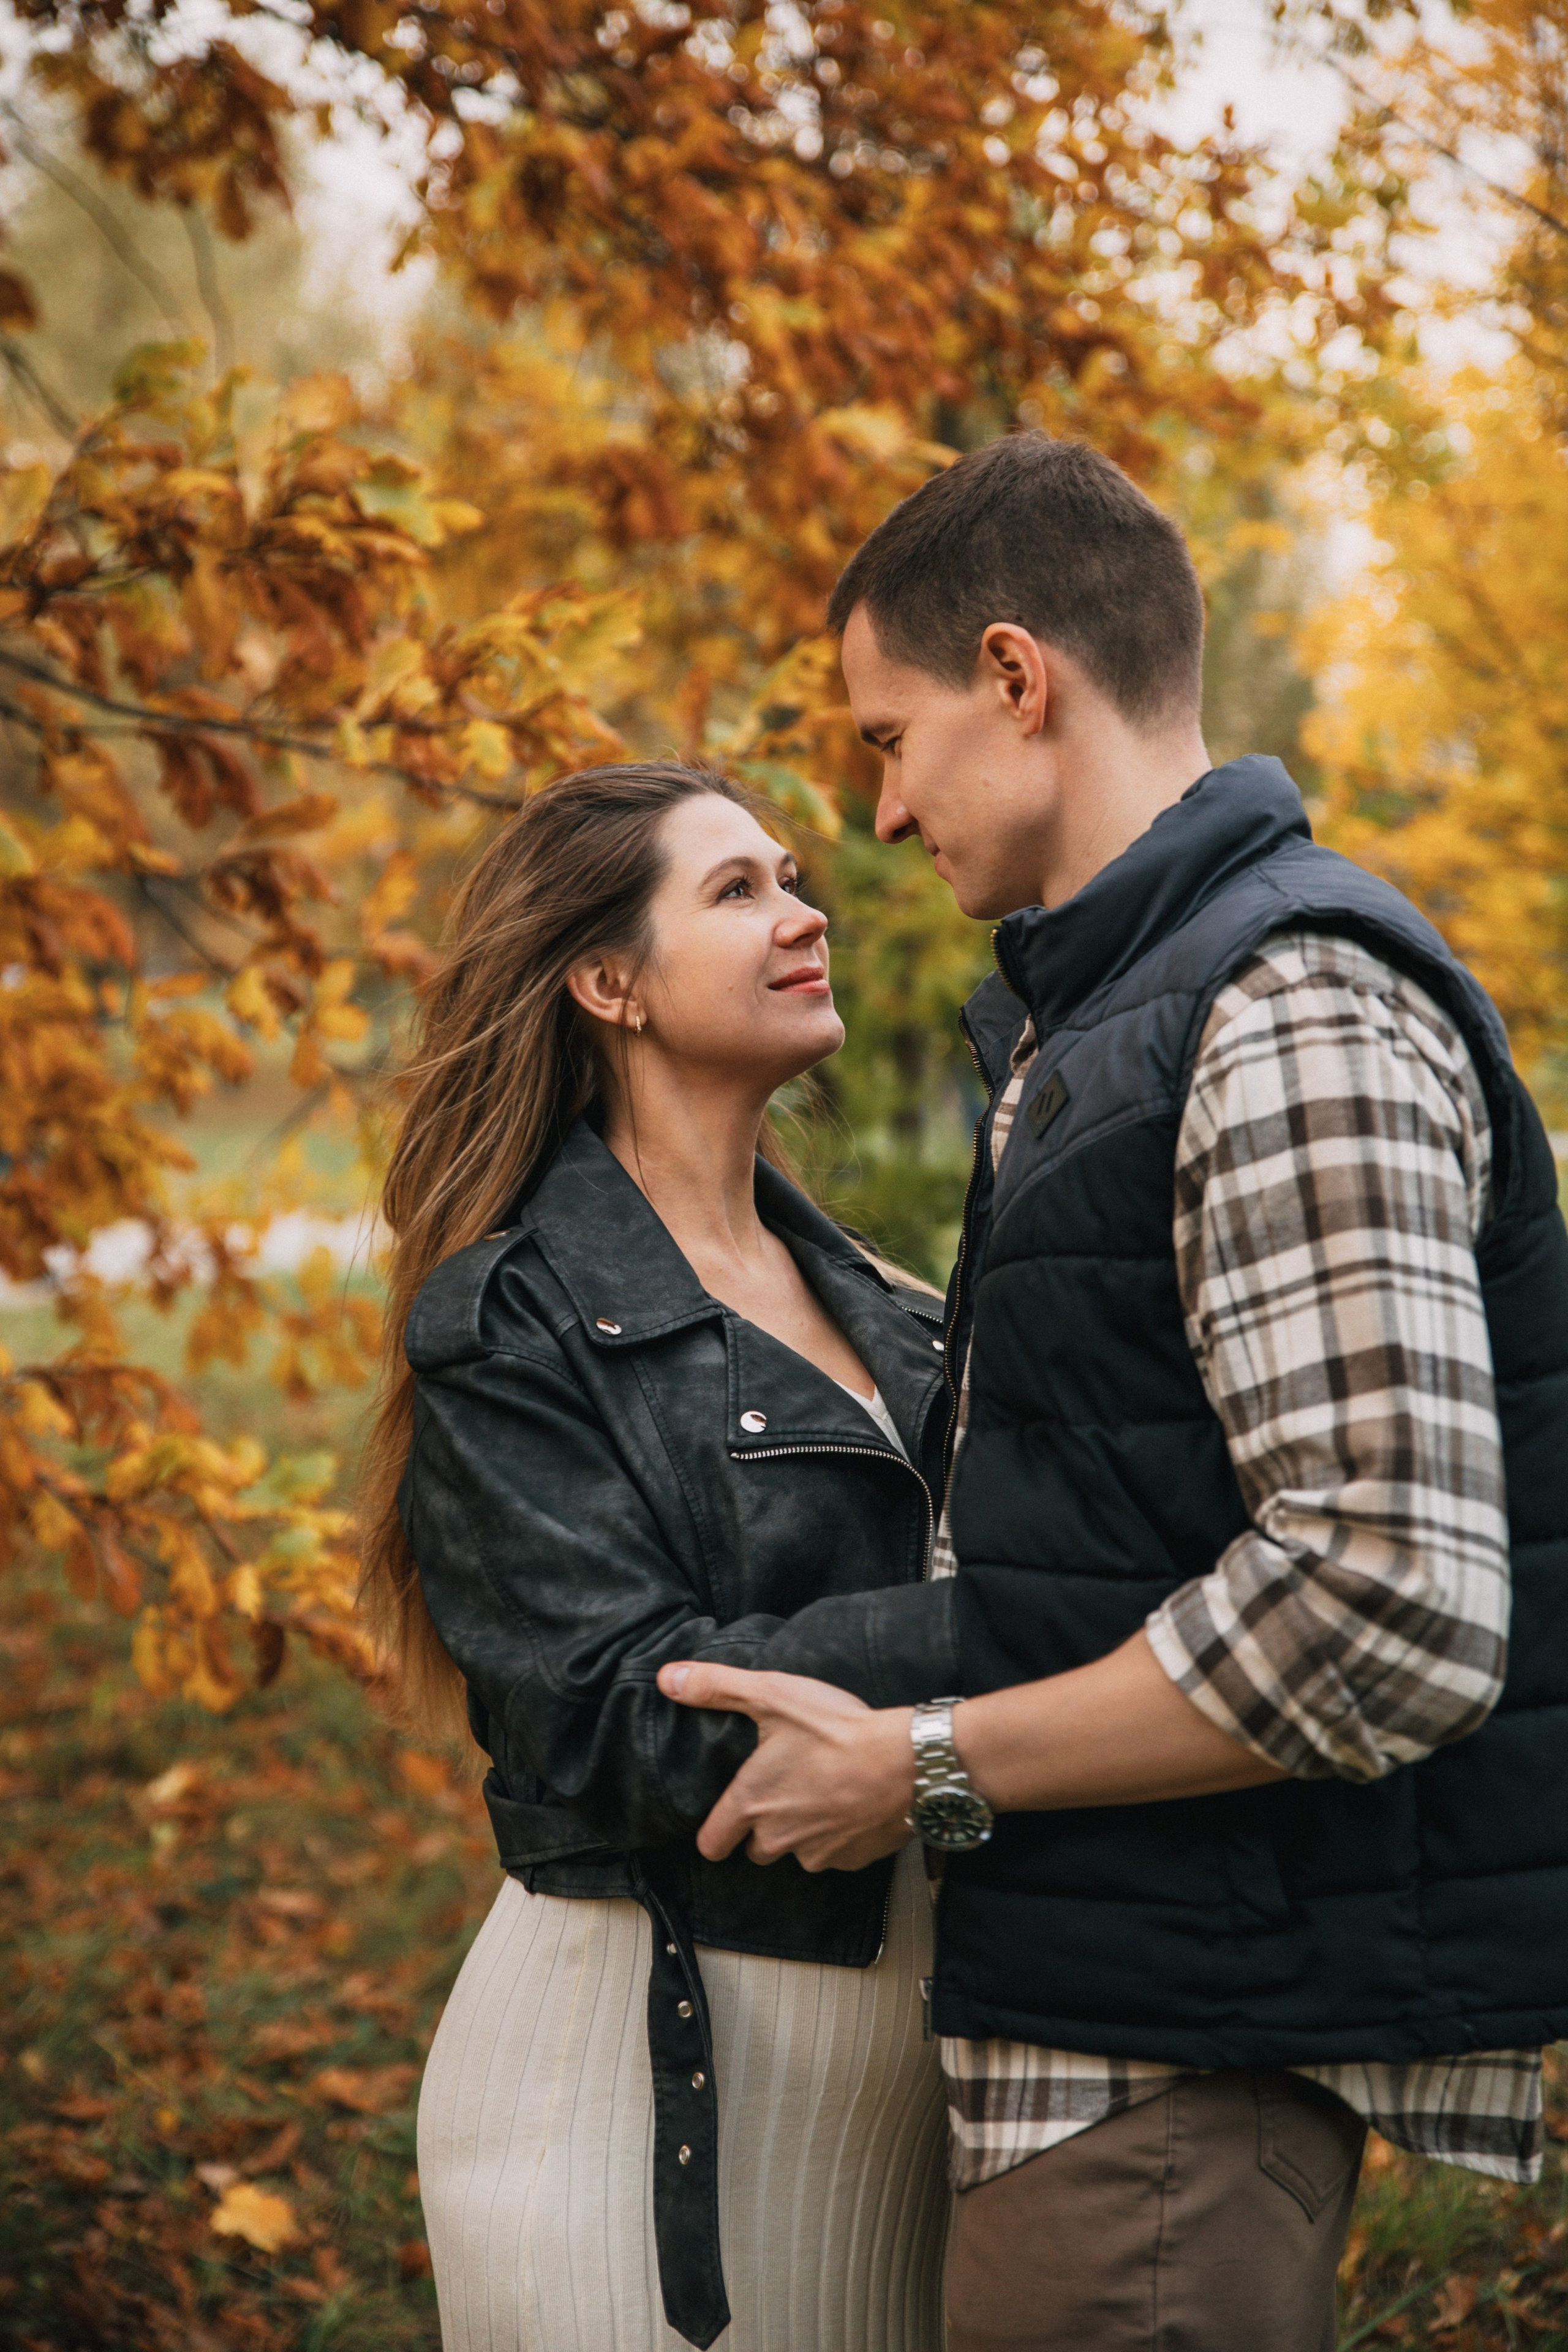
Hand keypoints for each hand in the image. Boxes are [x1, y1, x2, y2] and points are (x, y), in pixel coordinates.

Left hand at [657, 1660, 915, 1871]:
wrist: (906, 1762)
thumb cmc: (837, 1730)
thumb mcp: (771, 1695)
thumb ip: (716, 1687)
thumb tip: (667, 1679)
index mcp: (751, 1803)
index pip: (712, 1843)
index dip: (714, 1833)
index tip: (724, 1822)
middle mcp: (778, 1838)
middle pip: (756, 1849)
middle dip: (765, 1826)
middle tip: (786, 1787)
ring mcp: (817, 1853)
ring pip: (798, 1851)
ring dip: (805, 1829)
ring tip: (824, 1788)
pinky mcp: (852, 1859)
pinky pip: (836, 1853)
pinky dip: (840, 1834)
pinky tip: (853, 1802)